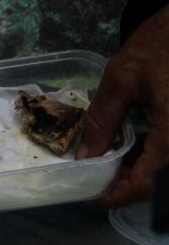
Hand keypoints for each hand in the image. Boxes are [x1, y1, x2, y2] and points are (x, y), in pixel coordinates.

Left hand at [78, 4, 168, 206]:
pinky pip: (166, 152)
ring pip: (161, 169)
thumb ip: (101, 121)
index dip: (114, 196)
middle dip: (122, 185)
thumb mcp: (121, 82)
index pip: (145, 185)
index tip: (88, 196)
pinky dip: (146, 154)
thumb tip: (84, 157)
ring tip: (100, 160)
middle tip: (90, 177)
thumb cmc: (158, 48)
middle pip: (155, 183)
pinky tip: (123, 144)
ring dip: (133, 170)